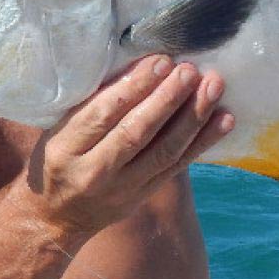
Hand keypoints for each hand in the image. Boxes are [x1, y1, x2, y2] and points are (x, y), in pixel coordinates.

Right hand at [19, 56, 231, 243]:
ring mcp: (123, 188)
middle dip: (168, 99)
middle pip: (137, 133)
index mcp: (65, 148)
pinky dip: (203, 142)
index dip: (134, 87)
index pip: (103, 114)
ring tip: (213, 88)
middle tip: (190, 70)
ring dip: (192, 118)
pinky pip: (178, 166)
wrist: (54, 218)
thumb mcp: (57, 130)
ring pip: (164, 151)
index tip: (160, 61)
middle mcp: (95, 171)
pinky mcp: (144, 195)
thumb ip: (92, 104)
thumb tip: (139, 65)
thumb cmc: (56, 158)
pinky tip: (224, 119)